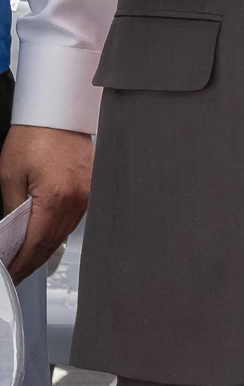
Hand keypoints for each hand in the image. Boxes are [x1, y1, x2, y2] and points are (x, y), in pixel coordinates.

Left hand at [0, 124, 89, 282]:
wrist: (57, 112)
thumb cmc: (35, 135)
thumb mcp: (10, 177)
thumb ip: (13, 211)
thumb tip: (11, 235)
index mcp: (57, 197)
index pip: (36, 244)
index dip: (21, 264)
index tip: (10, 273)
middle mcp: (78, 198)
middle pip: (53, 243)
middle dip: (31, 261)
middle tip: (15, 272)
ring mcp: (88, 193)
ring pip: (64, 233)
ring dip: (44, 248)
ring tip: (25, 258)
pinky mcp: (90, 187)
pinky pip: (73, 219)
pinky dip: (57, 232)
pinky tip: (44, 236)